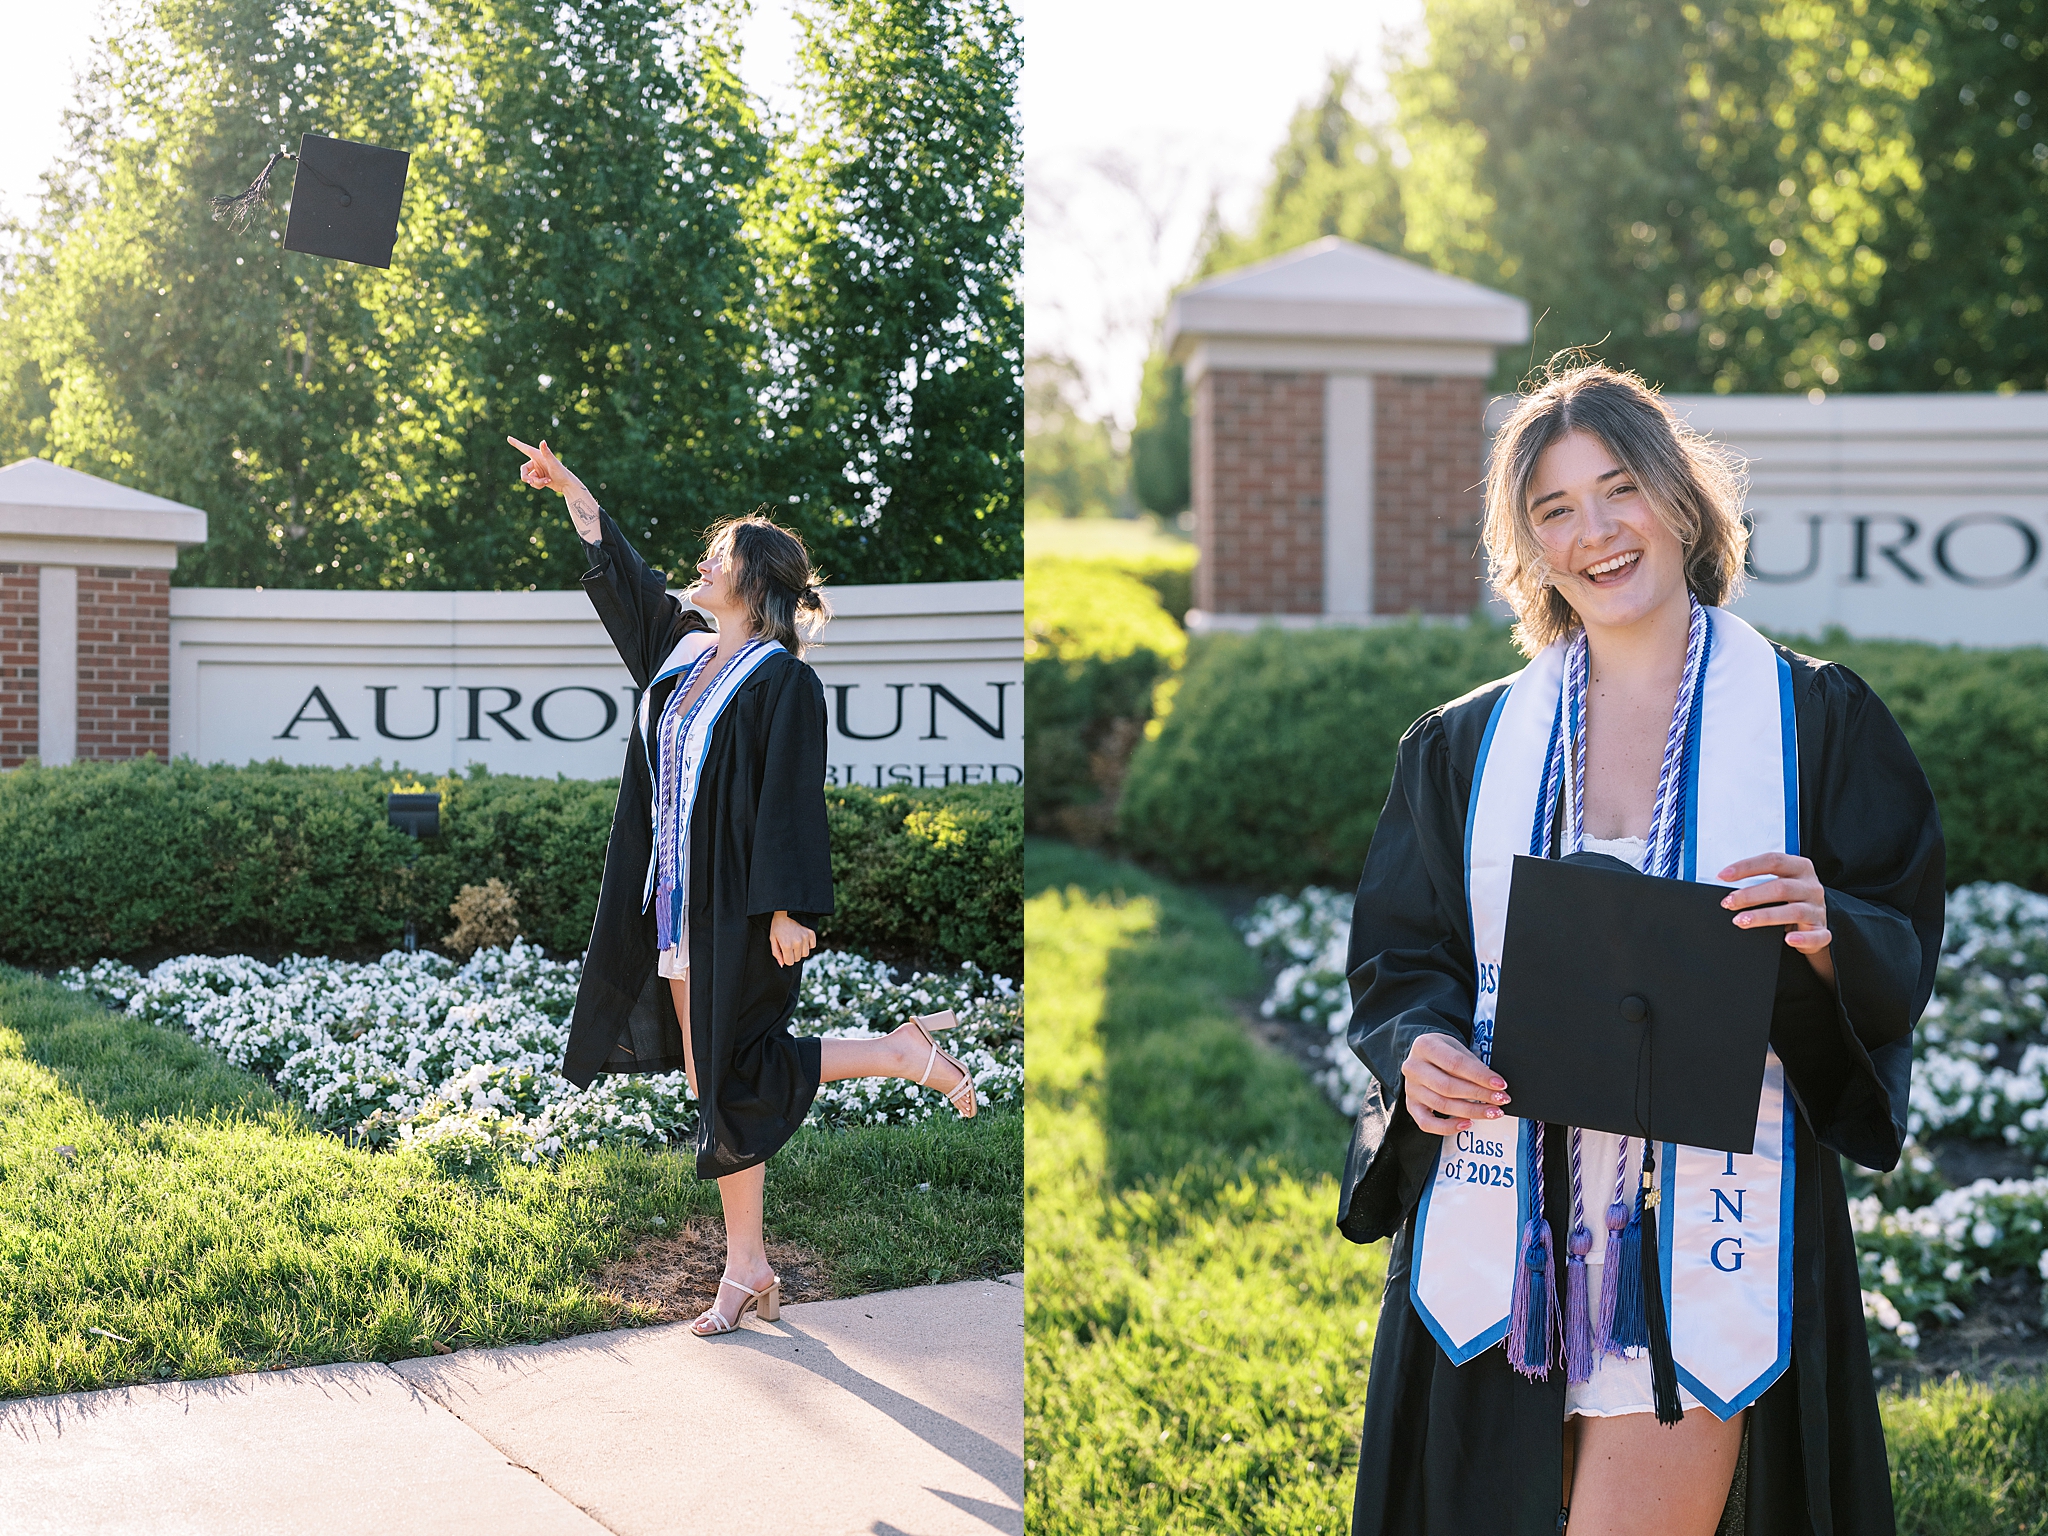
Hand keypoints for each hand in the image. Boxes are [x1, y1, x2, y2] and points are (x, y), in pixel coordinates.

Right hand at [508, 435, 576, 495]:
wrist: (567, 484)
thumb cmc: (561, 472)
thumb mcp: (553, 463)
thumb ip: (546, 452)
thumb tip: (543, 442)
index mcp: (538, 455)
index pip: (524, 448)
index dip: (516, 443)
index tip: (508, 438)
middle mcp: (537, 462)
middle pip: (523, 470)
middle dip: (525, 477)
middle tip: (529, 482)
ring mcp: (538, 470)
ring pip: (528, 478)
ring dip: (536, 482)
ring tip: (547, 481)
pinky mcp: (540, 478)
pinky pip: (533, 483)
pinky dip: (539, 485)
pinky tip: (548, 483)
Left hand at [769, 911, 816, 966]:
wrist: (784, 914)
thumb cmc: (777, 928)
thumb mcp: (772, 940)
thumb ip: (776, 954)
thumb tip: (782, 965)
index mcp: (787, 945)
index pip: (790, 962)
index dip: (785, 958)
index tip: (783, 952)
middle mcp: (797, 942)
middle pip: (797, 959)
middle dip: (792, 955)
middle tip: (788, 946)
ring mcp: (805, 937)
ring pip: (805, 954)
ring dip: (800, 951)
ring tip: (795, 943)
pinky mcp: (810, 933)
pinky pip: (813, 946)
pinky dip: (808, 945)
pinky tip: (802, 940)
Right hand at [1402, 1031, 1510, 1134]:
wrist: (1424, 1056)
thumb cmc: (1444, 1052)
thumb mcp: (1458, 1048)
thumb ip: (1473, 1065)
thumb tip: (1495, 1085)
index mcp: (1425, 1046)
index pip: (1455, 1064)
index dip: (1480, 1076)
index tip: (1500, 1084)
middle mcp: (1414, 1067)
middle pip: (1448, 1086)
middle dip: (1479, 1095)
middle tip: (1501, 1099)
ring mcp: (1410, 1088)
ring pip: (1442, 1105)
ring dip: (1472, 1111)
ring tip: (1492, 1112)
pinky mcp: (1411, 1105)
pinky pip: (1427, 1123)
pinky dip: (1448, 1127)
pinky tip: (1467, 1123)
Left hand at [1718, 851, 1834, 986]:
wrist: (1815, 921)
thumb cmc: (1791, 899)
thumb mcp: (1779, 883)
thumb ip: (1760, 881)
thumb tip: (1726, 886)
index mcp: (1800, 868)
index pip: (1773, 861)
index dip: (1746, 867)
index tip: (1723, 875)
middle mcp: (1811, 887)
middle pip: (1781, 888)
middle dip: (1750, 895)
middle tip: (1728, 903)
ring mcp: (1818, 909)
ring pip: (1794, 911)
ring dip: (1764, 916)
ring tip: (1740, 920)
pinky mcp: (1822, 931)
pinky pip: (1816, 936)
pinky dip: (1802, 938)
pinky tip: (1787, 939)